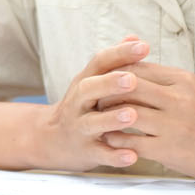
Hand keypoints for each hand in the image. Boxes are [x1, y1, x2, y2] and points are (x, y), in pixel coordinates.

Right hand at [33, 37, 149, 170]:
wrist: (50, 139)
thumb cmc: (83, 106)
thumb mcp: (93, 81)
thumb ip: (115, 62)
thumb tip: (136, 38)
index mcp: (85, 81)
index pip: (100, 62)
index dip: (120, 53)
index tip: (144, 47)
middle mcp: (78, 102)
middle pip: (90, 89)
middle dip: (110, 83)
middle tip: (132, 80)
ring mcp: (79, 127)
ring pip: (93, 122)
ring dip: (112, 119)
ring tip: (132, 115)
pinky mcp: (84, 151)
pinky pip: (99, 154)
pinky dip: (114, 156)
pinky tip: (132, 156)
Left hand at [100, 61, 194, 181]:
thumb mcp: (194, 90)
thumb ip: (166, 80)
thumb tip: (135, 68)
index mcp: (182, 80)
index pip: (138, 68)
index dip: (115, 73)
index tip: (101, 80)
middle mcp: (178, 98)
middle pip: (128, 86)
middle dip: (106, 91)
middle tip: (91, 98)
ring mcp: (174, 124)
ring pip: (127, 113)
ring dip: (107, 117)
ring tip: (96, 120)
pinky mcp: (170, 149)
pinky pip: (133, 142)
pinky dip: (117, 141)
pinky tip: (109, 141)